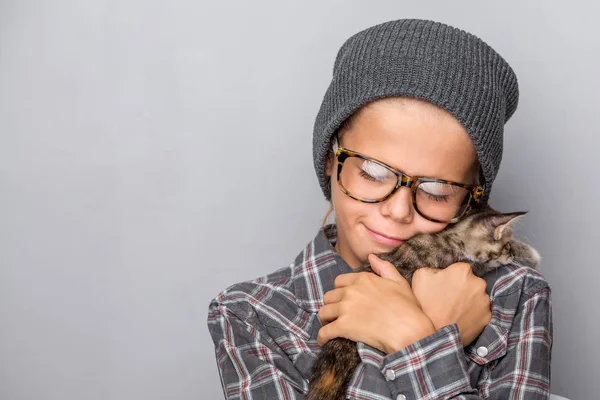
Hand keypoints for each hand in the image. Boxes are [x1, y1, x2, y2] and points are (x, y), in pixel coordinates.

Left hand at [317, 254, 435, 353]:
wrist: (409, 330)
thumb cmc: (408, 308)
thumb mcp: (399, 282)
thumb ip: (384, 267)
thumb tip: (371, 256)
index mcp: (363, 279)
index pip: (339, 282)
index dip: (340, 292)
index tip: (343, 300)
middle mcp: (351, 291)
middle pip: (329, 296)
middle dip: (331, 305)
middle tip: (335, 315)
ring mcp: (345, 308)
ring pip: (323, 312)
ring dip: (325, 320)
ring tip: (330, 326)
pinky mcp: (343, 326)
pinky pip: (324, 331)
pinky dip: (322, 337)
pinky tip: (323, 341)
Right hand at [411, 263, 491, 346]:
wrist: (434, 334)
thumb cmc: (425, 304)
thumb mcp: (420, 276)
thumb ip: (434, 268)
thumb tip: (442, 271)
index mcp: (463, 270)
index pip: (459, 268)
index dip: (451, 276)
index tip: (443, 285)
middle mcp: (478, 283)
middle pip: (471, 281)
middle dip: (462, 287)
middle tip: (448, 298)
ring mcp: (485, 301)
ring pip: (477, 296)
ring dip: (468, 300)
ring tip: (454, 310)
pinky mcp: (487, 317)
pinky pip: (480, 311)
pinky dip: (473, 313)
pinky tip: (460, 317)